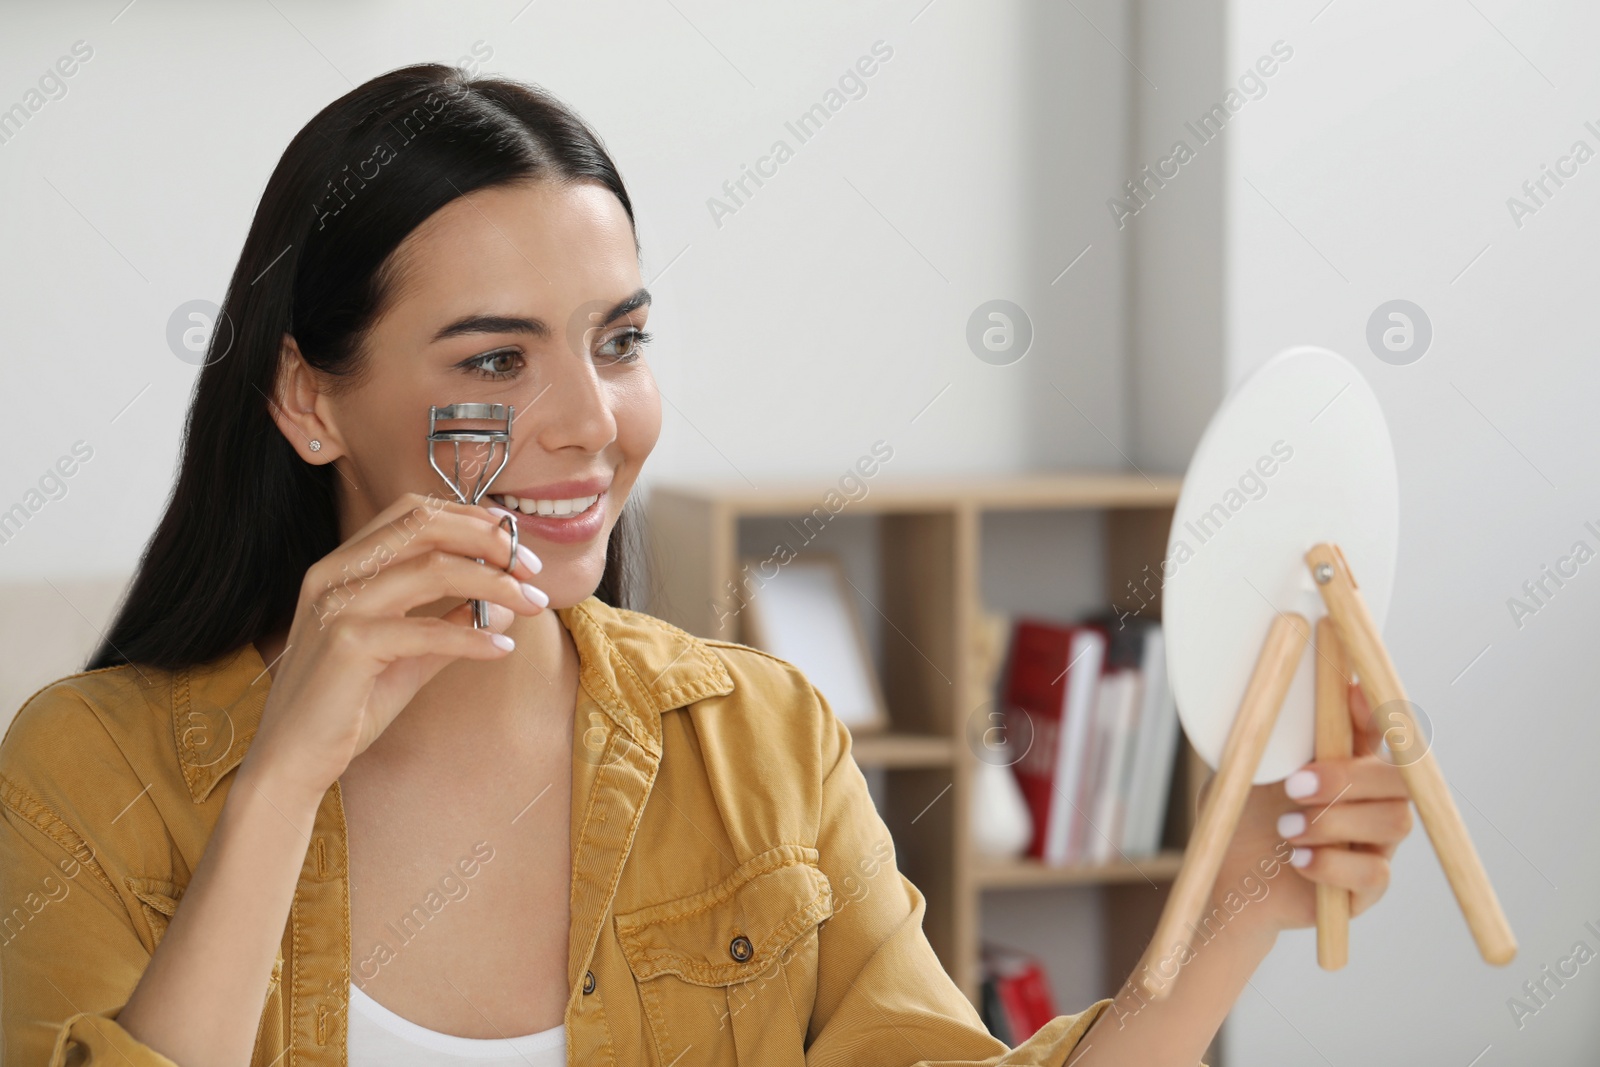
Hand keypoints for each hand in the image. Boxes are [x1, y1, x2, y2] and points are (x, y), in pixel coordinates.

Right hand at [237, 492, 546, 806]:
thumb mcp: (407, 655)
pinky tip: (502, 649)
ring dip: (495, 584)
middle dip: (489, 540)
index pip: (413, 513)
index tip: (516, 542)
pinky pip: (426, 629)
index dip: (471, 519)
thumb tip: (505, 604)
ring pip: (432, 569)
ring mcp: (337, 606)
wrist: (292, 759)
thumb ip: (448, 623)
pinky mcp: (347, 645)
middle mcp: (334, 573)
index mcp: (343, 565)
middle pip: (424, 525)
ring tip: (534, 604)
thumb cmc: (347, 706)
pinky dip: (472, 637)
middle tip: (533, 568)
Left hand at [1209, 681, 1415, 936]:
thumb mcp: (1243, 771)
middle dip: (1350, 777)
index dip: (1376, 713)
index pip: (1379, 731)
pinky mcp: (1366, 888)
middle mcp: (1369, 800)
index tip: (1352, 698)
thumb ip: (1267, 738)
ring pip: (1395, 822)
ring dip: (1335, 822)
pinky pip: (1375, 874)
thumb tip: (1278, 693)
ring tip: (1284, 829)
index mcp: (1344, 762)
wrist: (1225, 879)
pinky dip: (1332, 864)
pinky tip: (1296, 859)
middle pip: (1401, 778)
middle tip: (1293, 787)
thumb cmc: (1237, 817)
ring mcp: (1373, 844)